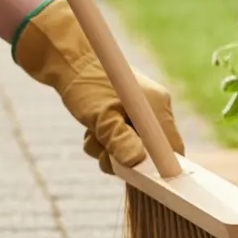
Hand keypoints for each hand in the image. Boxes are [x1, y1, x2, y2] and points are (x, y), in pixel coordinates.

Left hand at [12, 0, 185, 173]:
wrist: (66, 58)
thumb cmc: (84, 84)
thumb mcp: (100, 116)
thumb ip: (119, 140)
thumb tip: (136, 162)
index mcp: (156, 105)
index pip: (172, 148)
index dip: (159, 168)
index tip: (140, 178)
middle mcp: (153, 108)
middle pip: (150, 151)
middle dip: (125, 158)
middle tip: (103, 152)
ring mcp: (140, 112)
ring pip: (131, 147)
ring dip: (109, 151)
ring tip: (92, 135)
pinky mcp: (125, 114)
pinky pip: (120, 139)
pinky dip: (104, 141)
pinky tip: (91, 131)